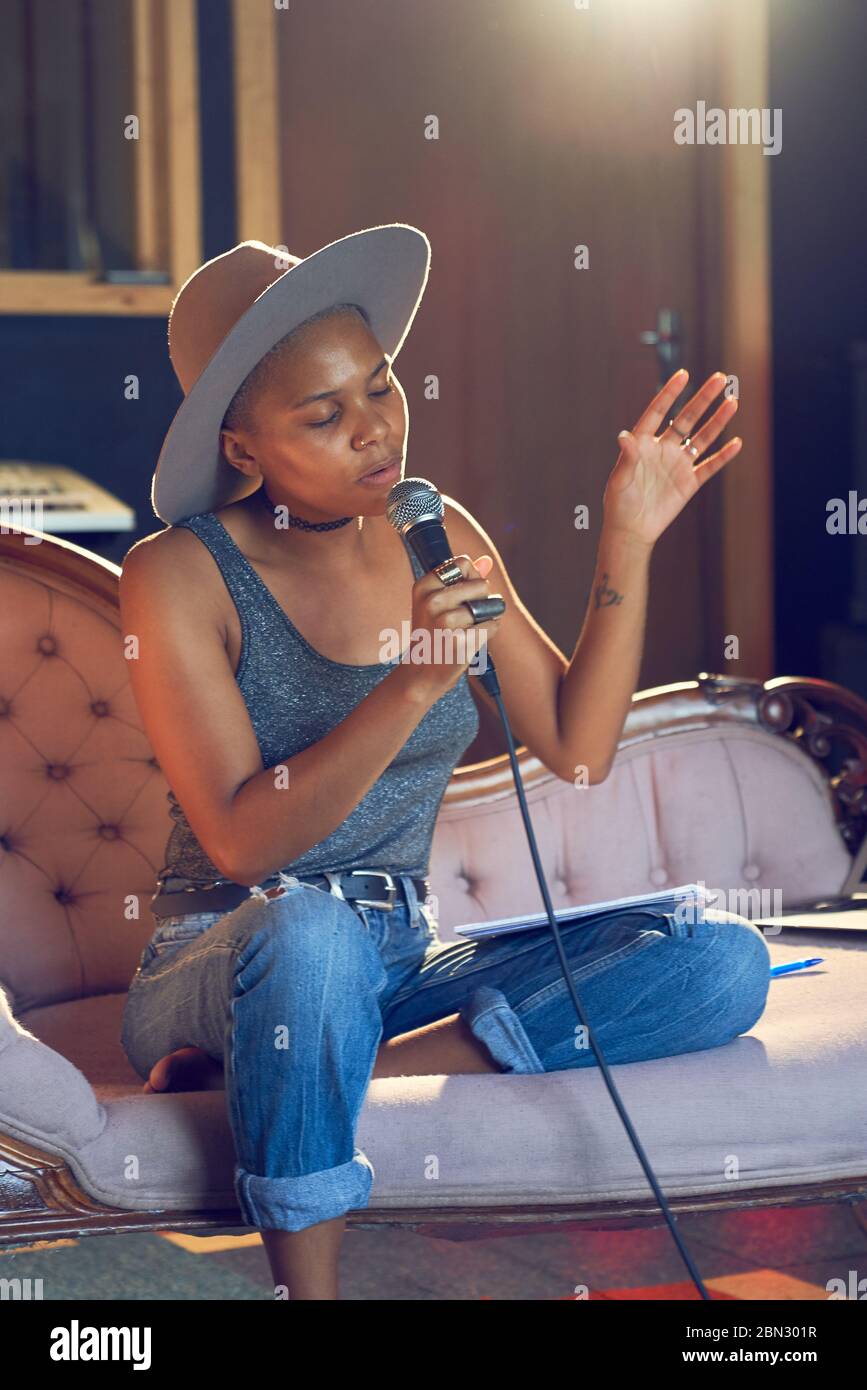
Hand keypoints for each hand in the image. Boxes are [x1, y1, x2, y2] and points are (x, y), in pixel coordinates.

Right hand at [403, 554, 503, 698]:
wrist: (421, 673)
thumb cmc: (433, 634)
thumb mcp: (438, 603)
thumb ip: (464, 579)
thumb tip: (487, 560)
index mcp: (424, 586)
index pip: (463, 563)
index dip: (471, 579)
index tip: (460, 597)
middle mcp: (432, 601)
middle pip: (481, 584)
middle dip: (481, 600)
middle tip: (463, 618)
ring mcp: (445, 622)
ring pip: (489, 606)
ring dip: (486, 618)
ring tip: (466, 630)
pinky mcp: (460, 641)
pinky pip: (492, 626)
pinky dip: (488, 633)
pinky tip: (470, 640)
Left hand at [602, 369, 740, 548]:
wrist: (631, 530)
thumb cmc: (618, 503)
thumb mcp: (620, 480)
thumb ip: (626, 457)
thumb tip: (624, 435)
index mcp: (643, 443)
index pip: (657, 411)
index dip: (670, 393)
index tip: (683, 375)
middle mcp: (663, 449)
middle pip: (686, 418)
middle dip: (702, 399)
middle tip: (719, 378)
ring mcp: (678, 465)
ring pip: (702, 438)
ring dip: (717, 421)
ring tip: (733, 402)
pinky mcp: (689, 483)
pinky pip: (709, 466)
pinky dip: (723, 456)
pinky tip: (736, 443)